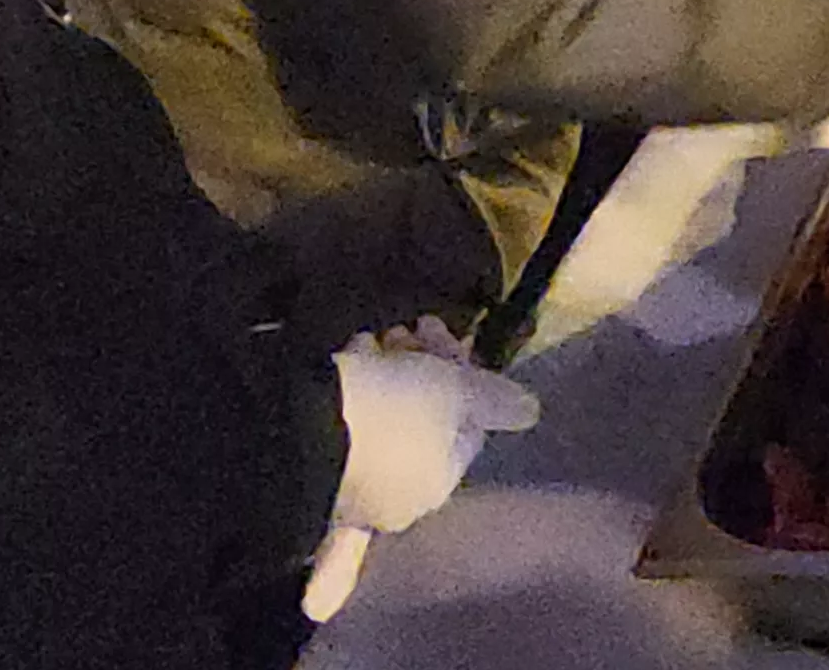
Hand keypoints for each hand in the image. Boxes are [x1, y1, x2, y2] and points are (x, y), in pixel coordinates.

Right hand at [328, 338, 539, 533]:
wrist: (297, 425)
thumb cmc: (393, 409)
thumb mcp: (457, 394)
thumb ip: (498, 402)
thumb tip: (531, 411)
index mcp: (435, 487)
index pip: (467, 426)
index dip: (464, 375)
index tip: (443, 335)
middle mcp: (393, 498)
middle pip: (423, 422)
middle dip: (424, 368)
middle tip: (409, 330)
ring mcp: (347, 487)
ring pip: (382, 420)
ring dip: (388, 371)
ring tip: (373, 339)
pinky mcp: (308, 466)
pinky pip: (344, 422)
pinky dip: (353, 388)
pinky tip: (349, 356)